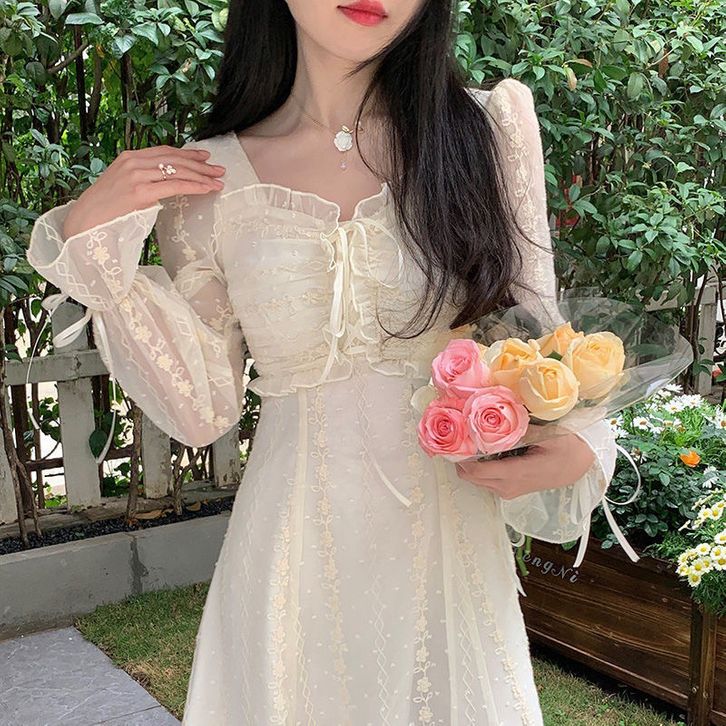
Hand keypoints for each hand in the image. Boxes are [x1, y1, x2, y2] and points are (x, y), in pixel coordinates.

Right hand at [62, 145, 225, 240]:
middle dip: (200, 164)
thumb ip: (144, 179)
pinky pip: (175, 186)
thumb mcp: (125, 186)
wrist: (85, 221)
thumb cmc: (106, 209)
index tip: (204, 157)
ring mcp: (137, 175)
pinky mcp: (141, 192)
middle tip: (218, 169)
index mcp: (129, 158)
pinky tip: (207, 189)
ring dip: (202, 176)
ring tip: (218, 180)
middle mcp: (133, 162)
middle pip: (175, 159)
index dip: (187, 153)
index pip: (165, 151)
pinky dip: (194, 186)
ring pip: (178, 171)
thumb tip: (167, 183)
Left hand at [454, 432, 595, 498]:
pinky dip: (479, 467)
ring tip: (472, 439)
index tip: (454, 437)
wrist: (578, 467)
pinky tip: (485, 449)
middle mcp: (508, 487)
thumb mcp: (547, 434)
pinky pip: (485, 480)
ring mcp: (507, 491)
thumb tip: (496, 416)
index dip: (460, 456)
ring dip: (470, 462)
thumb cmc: (565, 449)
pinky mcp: (508, 490)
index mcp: (516, 473)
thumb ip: (520, 429)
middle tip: (459, 435)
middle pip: (470, 477)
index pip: (477, 471)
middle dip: (461, 458)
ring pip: (476, 479)